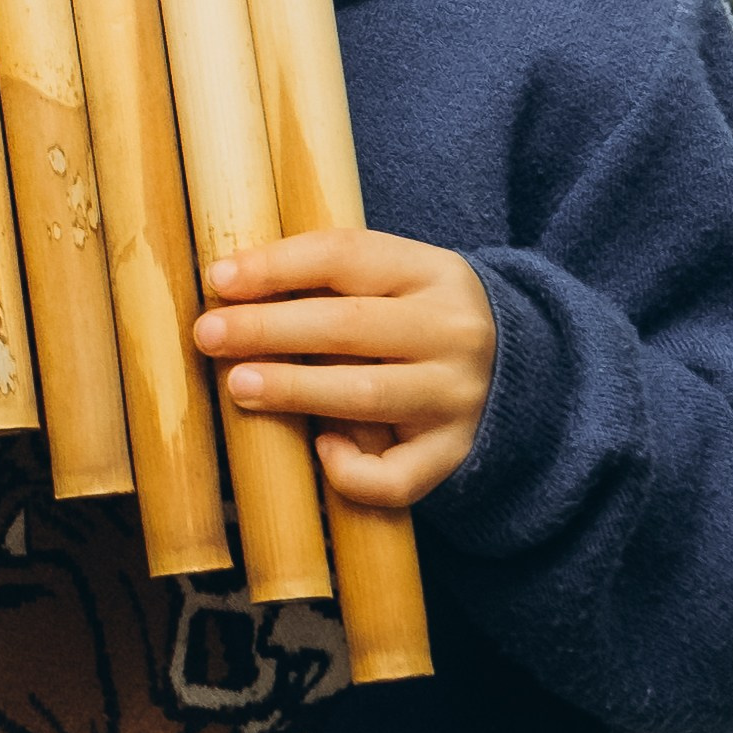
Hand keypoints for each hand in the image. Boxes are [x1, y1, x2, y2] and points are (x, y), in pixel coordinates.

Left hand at [193, 228, 495, 509]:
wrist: (524, 374)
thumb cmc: (422, 321)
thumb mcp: (399, 280)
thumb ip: (334, 279)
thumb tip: (230, 287)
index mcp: (434, 273)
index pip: (347, 256)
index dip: (276, 266)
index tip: (218, 279)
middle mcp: (453, 332)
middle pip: (349, 326)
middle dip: (269, 329)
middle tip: (209, 334)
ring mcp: (457, 397)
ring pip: (366, 395)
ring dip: (295, 389)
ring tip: (239, 384)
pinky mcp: (455, 455)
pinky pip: (394, 476)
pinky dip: (351, 469)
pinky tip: (322, 450)